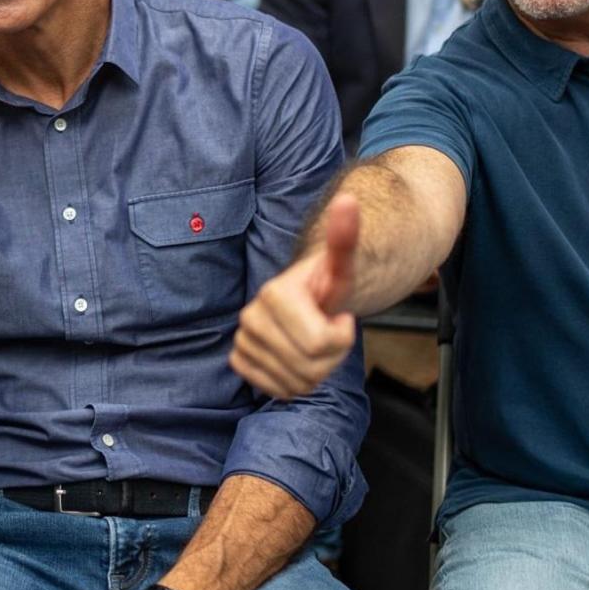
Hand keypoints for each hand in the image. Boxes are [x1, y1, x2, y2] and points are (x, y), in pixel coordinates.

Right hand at [230, 194, 358, 399]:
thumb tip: (349, 200)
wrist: (305, 298)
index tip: (337, 316)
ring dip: (315, 371)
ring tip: (313, 344)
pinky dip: (293, 381)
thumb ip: (345, 237)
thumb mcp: (342, 267)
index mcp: (274, 294)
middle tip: (328, 332)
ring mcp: (242, 339)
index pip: (320, 345)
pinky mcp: (239, 359)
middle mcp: (250, 317)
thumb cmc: (327, 286)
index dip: (341, 337)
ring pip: (294, 384)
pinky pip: (275, 389)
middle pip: (309, 369)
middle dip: (330, 357)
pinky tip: (297, 358)